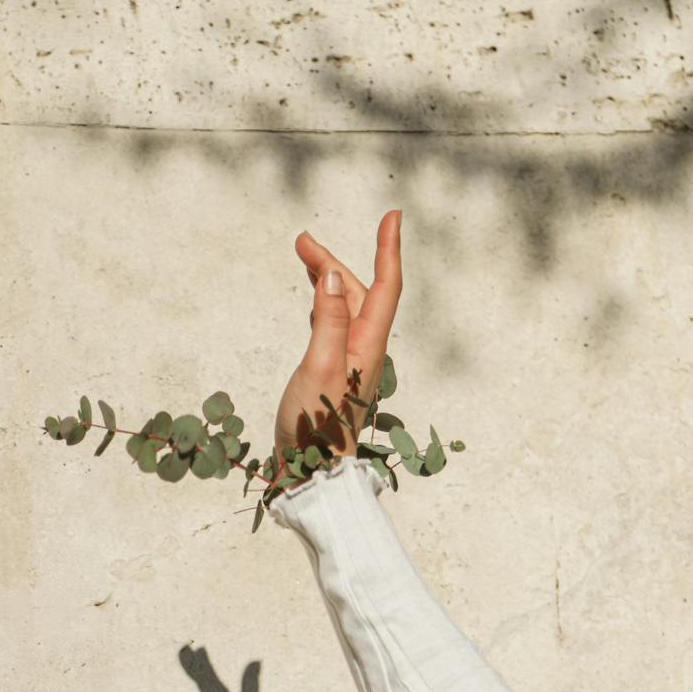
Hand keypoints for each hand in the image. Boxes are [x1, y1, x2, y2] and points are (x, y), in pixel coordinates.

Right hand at [271, 210, 402, 488]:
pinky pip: (336, 327)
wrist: (311, 475)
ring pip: (345, 309)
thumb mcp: (319, 368)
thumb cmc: (315, 429)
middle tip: (301, 242)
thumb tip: (337, 278)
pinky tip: (315, 302)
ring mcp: (351, 364)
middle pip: (359, 293)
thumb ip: (329, 321)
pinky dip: (324, 305)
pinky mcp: (336, 376)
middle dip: (334, 263)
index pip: (386, 287)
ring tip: (304, 259)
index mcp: (368, 346)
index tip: (392, 216)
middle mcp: (365, 351)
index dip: (389, 249)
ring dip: (327, 281)